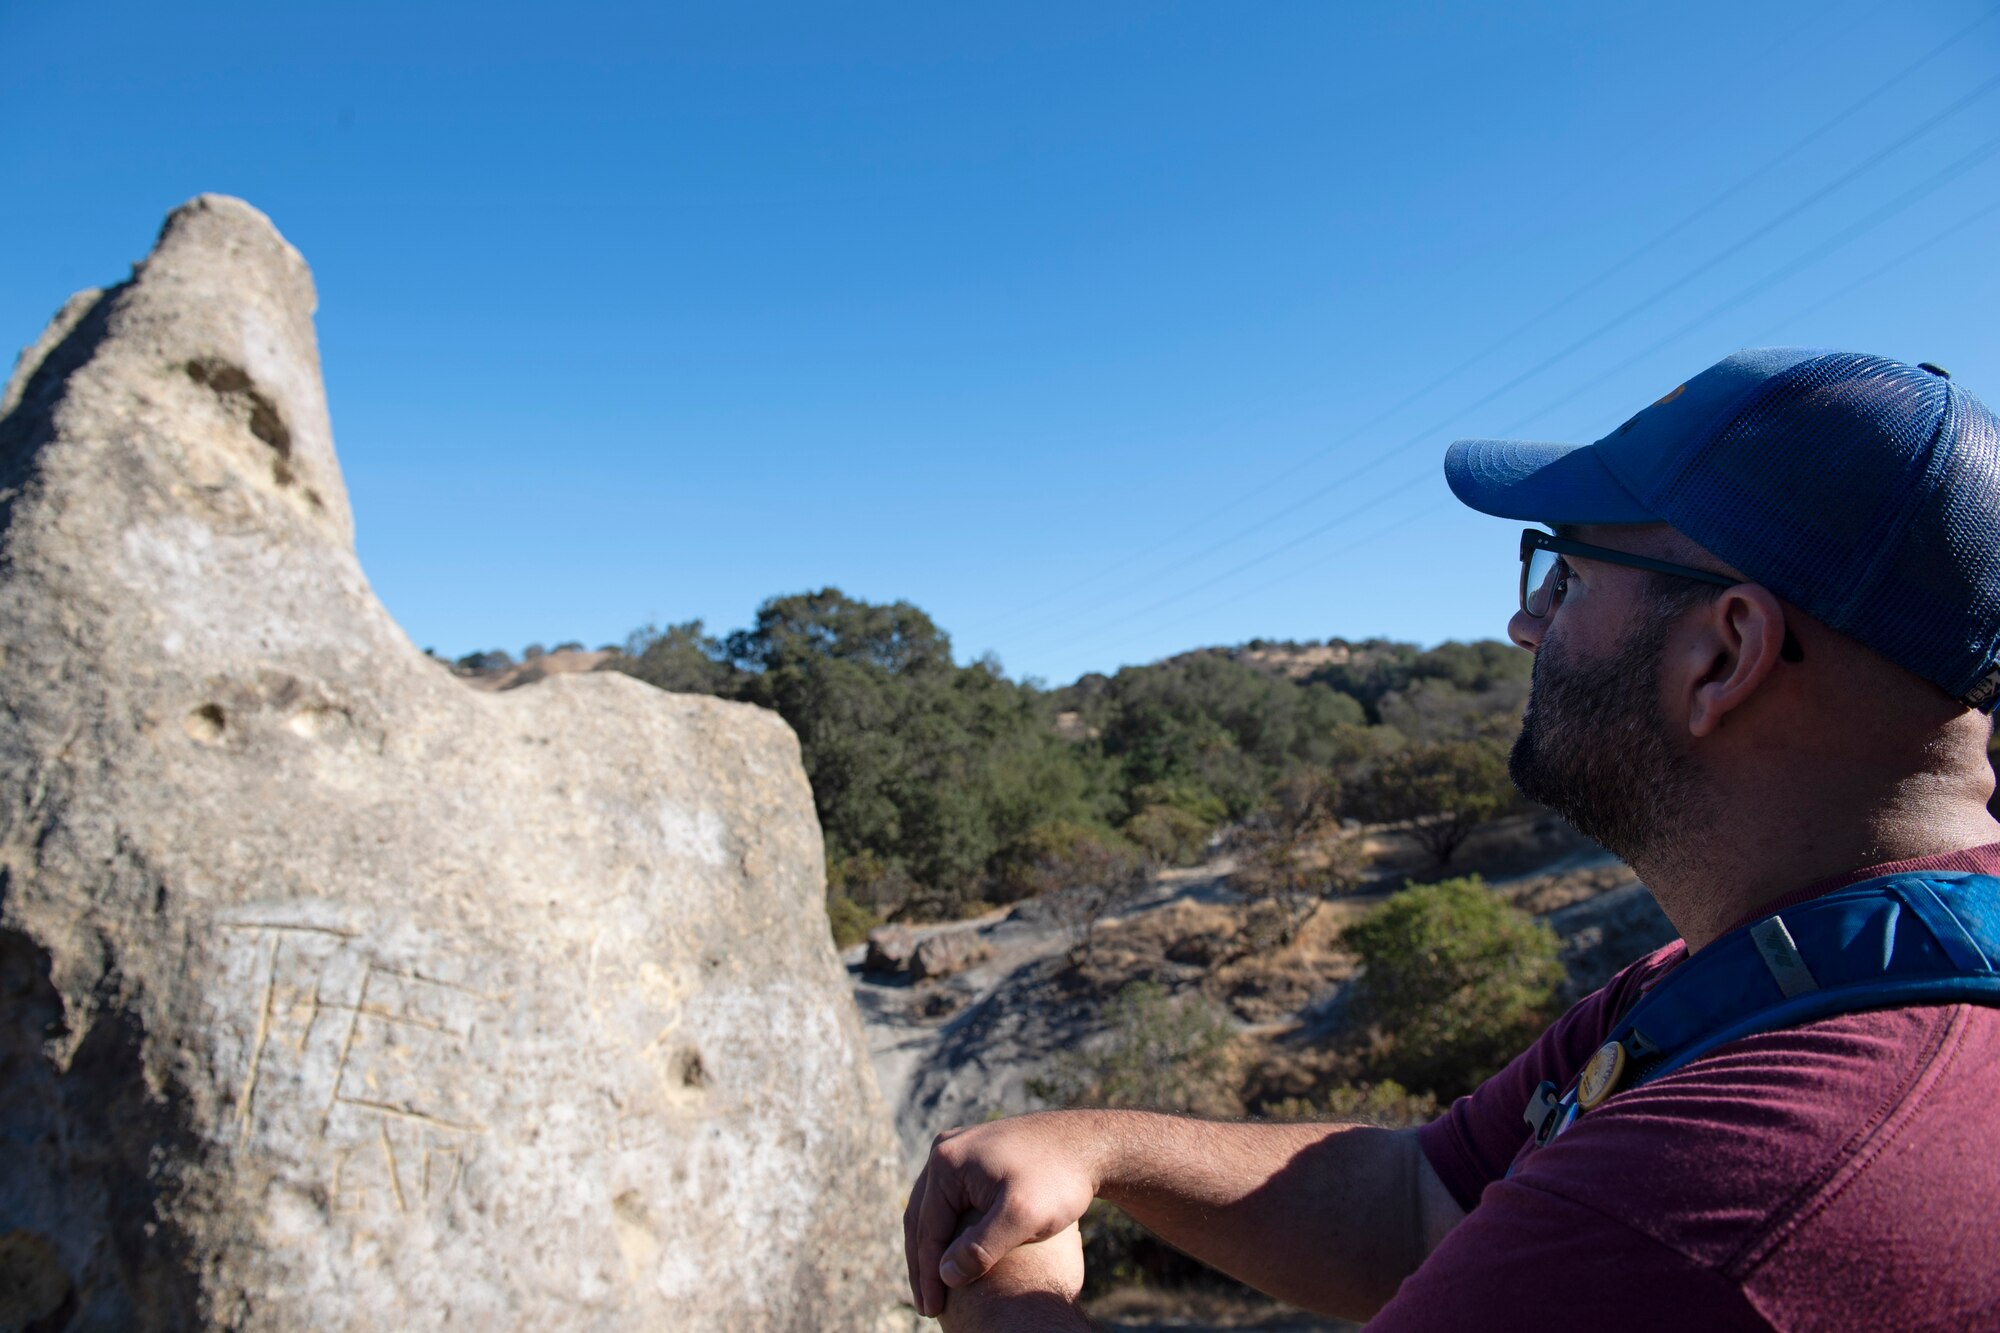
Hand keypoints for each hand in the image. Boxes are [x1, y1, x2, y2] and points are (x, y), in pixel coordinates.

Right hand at [903, 1113, 1102, 1317]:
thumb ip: (981, 1248)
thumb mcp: (1021, 1217)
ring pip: (933, 1211)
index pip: (927, 1230)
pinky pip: (950, 1201)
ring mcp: (959, 1152)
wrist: (1088, 1144)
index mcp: (947, 1163)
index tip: (932, 1311)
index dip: (928, 1275)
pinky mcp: (974, 1159)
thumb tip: (945, 1276)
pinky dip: (948, 1232)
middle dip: (923, 1266)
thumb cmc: (1058, 1179)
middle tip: (928, 1307)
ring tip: (936, 1288)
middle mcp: (945, 1151)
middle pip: (921, 1219)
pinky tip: (955, 1256)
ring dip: (932, 1250)